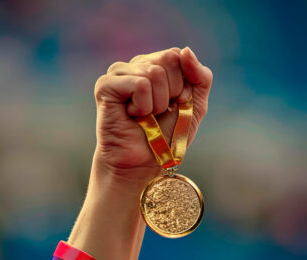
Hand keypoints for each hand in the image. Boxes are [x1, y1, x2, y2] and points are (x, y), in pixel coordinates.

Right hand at [94, 47, 212, 180]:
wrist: (144, 162)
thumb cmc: (168, 135)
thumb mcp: (196, 104)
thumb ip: (201, 76)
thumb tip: (185, 50)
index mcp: (156, 65)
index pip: (178, 55)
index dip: (184, 85)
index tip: (175, 104)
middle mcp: (136, 64)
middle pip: (168, 59)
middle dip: (172, 92)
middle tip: (158, 112)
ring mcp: (119, 72)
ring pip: (154, 73)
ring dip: (157, 104)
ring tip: (145, 116)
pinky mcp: (106, 85)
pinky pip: (140, 84)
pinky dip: (144, 106)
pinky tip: (132, 116)